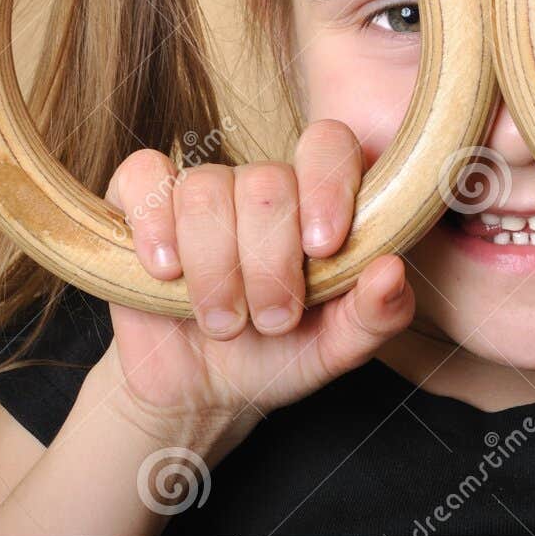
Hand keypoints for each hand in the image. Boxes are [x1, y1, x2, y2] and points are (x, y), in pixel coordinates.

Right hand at [99, 119, 414, 452]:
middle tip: (272, 321)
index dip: (327, 187)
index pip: (330, 145)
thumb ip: (376, 315)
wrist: (199, 390)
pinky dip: (155, 226)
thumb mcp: (335, 349)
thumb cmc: (278, 356)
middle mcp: (263, 186)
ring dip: (215, 269)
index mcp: (319, 203)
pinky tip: (166, 273)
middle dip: (268, 263)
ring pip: (206, 190)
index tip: (322, 248)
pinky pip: (144, 176)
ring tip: (224, 321)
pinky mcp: (141, 201)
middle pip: (267, 183)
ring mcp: (202, 188)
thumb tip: (393, 270)